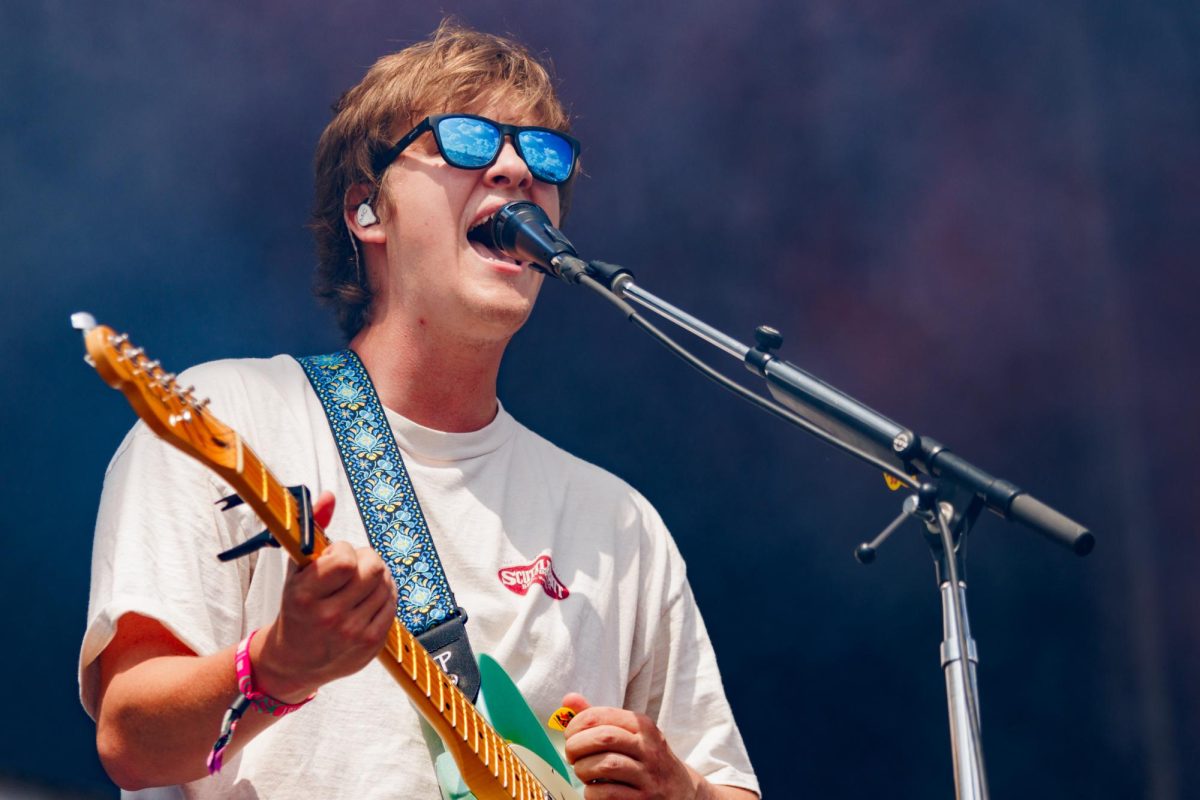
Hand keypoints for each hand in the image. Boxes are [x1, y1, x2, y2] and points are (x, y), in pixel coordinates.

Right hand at [252, 491, 396, 700]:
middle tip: (354, 566)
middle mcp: (330, 616)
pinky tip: (368, 598)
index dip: (345, 551)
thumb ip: (313, 530)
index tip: (335, 557)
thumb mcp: (296, 570)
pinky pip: (393, 604)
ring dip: (377, 577)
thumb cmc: (296, 609)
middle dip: (367, 559)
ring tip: (359, 583)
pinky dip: (384, 595)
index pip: (346, 559)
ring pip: (387, 584)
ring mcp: (353, 632)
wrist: (295, 661)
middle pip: (374, 568)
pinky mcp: (371, 644)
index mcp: (306, 595)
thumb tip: (328, 496)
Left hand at [561, 693, 706, 799]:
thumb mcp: (630, 734)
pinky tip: (592, 789)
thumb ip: (598, 718)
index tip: (569, 734)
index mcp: (642, 726)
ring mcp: (648, 775)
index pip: (602, 715)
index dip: (577, 724)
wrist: (681, 792)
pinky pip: (608, 793)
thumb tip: (568, 699)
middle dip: (577, 746)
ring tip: (582, 772)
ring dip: (583, 769)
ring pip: (605, 765)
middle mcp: (648, 748)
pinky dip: (591, 792)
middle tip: (571, 755)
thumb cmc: (645, 759)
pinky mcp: (644, 799)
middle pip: (603, 738)